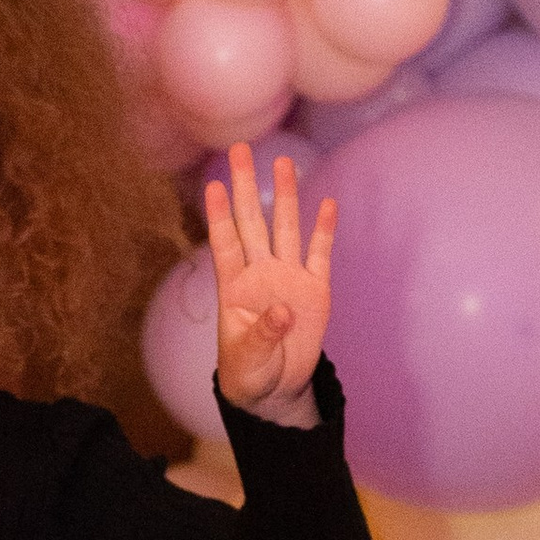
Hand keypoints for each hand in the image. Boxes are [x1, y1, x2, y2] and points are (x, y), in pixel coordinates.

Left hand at [209, 141, 334, 411]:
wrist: (274, 390)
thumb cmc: (249, 374)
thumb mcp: (249, 360)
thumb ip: (262, 335)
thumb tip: (282, 311)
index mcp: (234, 288)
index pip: (224, 244)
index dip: (218, 216)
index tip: (212, 185)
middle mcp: (260, 273)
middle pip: (253, 222)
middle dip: (246, 187)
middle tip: (240, 149)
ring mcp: (288, 277)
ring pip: (285, 228)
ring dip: (285, 196)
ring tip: (283, 162)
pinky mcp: (314, 289)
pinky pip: (319, 254)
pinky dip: (324, 230)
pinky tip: (327, 203)